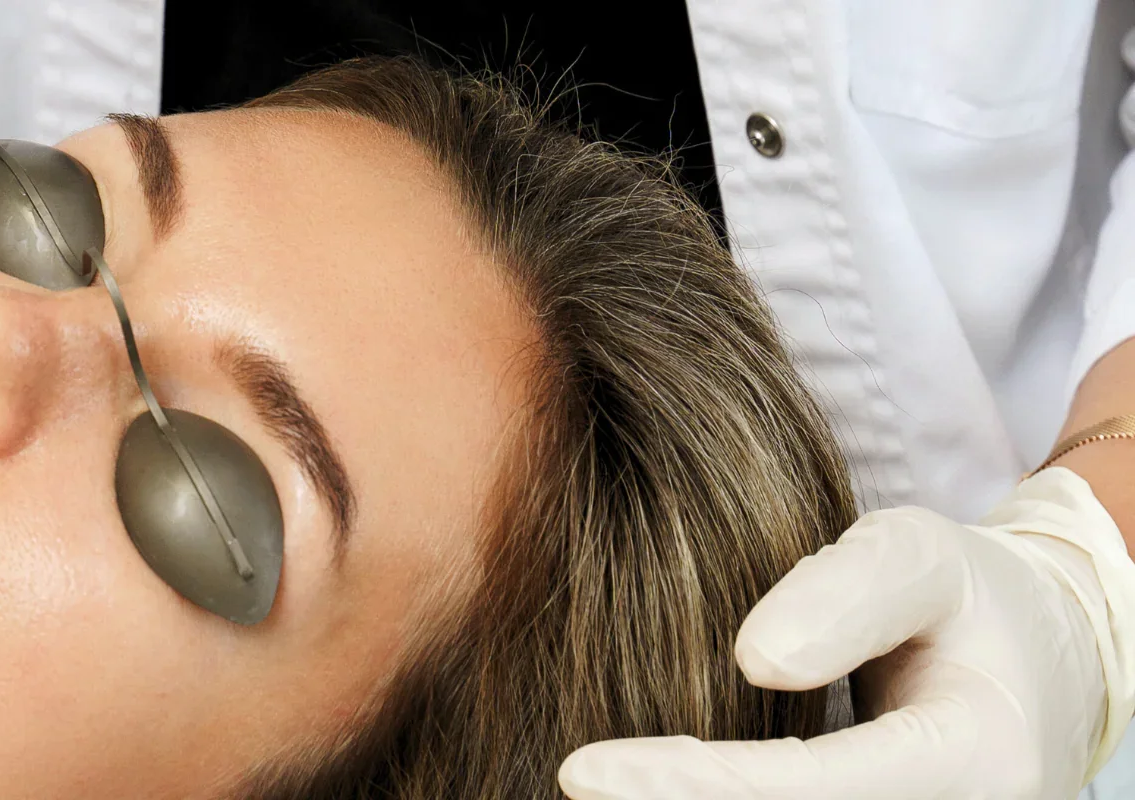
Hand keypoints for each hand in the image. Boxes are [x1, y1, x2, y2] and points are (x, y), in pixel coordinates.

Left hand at [559, 467, 1134, 798]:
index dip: (687, 785)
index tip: (582, 771)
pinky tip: (654, 790)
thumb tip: (753, 659)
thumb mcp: (921, 555)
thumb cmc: (965, 599)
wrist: (1040, 665)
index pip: (806, 791)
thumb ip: (846, 593)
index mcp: (975, 762)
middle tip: (578, 784)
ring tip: (603, 788)